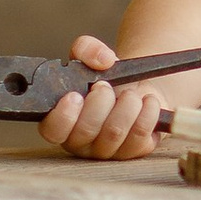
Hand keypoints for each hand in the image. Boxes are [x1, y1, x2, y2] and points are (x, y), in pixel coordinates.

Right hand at [42, 33, 173, 161]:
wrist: (137, 87)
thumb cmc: (106, 78)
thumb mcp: (90, 57)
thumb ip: (85, 48)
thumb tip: (102, 59)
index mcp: (60, 121)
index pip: (52, 130)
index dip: (63, 116)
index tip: (76, 95)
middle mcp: (80, 141)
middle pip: (86, 131)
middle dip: (99, 103)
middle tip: (106, 86)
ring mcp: (106, 150)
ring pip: (114, 133)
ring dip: (126, 105)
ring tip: (130, 93)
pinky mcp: (132, 151)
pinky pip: (139, 137)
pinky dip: (147, 113)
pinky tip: (147, 101)